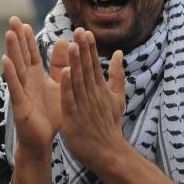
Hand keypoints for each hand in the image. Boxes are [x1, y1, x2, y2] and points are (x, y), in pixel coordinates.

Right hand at [2, 16, 66, 154]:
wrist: (44, 140)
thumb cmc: (51, 114)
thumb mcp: (58, 85)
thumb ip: (60, 65)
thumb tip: (64, 41)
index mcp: (36, 77)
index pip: (31, 54)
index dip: (26, 39)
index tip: (22, 21)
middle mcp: (27, 82)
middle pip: (21, 56)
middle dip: (17, 38)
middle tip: (12, 19)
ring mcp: (22, 92)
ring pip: (17, 68)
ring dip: (12, 51)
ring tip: (8, 34)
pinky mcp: (20, 105)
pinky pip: (16, 87)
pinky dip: (11, 74)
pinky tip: (5, 61)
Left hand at [60, 28, 126, 167]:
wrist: (109, 152)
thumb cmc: (110, 125)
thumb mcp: (118, 97)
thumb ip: (117, 75)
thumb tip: (118, 53)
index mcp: (101, 88)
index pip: (94, 64)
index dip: (89, 48)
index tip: (85, 32)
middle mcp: (93, 94)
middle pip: (87, 69)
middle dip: (82, 49)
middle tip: (78, 31)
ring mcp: (84, 105)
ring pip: (78, 81)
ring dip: (75, 63)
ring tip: (72, 45)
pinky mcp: (75, 117)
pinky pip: (70, 99)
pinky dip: (68, 86)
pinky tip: (64, 72)